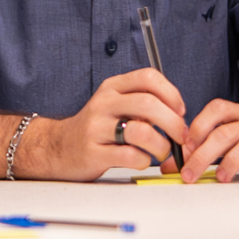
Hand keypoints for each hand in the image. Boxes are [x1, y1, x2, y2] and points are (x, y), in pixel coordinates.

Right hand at [32, 68, 190, 177]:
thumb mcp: (113, 104)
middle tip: (181, 136)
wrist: (57, 148)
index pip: (148, 77)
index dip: (171, 93)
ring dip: (161, 145)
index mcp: (112, 87)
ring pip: (142, 132)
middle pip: (149, 104)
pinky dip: (144, 160)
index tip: (180, 110)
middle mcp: (104, 104)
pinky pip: (130, 156)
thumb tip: (178, 112)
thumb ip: (141, 102)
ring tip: (161, 152)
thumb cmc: (95, 128)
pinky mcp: (94, 153)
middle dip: (174, 123)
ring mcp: (97, 128)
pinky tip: (141, 160)